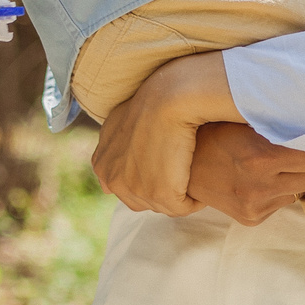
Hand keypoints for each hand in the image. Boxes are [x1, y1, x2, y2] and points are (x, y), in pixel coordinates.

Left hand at [90, 52, 246, 215]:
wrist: (171, 96)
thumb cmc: (154, 101)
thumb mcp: (122, 121)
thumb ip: (117, 143)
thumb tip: (121, 156)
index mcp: (102, 164)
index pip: (125, 186)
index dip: (150, 176)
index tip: (166, 160)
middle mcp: (111, 179)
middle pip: (143, 199)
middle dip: (164, 188)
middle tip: (182, 167)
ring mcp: (134, 189)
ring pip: (163, 204)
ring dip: (180, 193)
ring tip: (193, 172)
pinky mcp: (160, 194)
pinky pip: (182, 207)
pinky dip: (194, 199)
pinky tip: (202, 181)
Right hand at [186, 122, 304, 223]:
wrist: (181, 166)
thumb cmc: (216, 134)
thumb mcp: (245, 123)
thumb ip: (278, 126)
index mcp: (261, 158)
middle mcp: (260, 186)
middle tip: (296, 154)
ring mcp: (254, 206)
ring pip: (298, 192)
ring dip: (290, 180)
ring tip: (267, 167)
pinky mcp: (250, 219)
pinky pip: (280, 204)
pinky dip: (274, 193)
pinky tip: (254, 181)